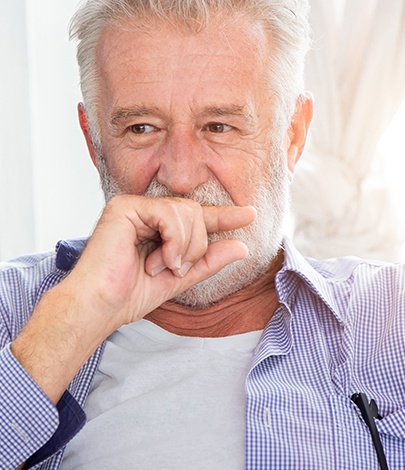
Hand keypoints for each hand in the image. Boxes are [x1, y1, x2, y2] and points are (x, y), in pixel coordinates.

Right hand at [71, 194, 255, 329]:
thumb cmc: (129, 295)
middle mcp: (147, 212)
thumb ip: (208, 262)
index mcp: (158, 228)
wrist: (99, 307)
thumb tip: (241, 247)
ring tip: (164, 267)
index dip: (224, 216)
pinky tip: (159, 260)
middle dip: (197, 245)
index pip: (197, 216)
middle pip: (195, 212)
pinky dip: (174, 240)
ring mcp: (135, 206)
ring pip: (187, 211)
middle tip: (177, 269)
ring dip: (185, 247)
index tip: (250, 215)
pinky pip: (169, 213)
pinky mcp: (125, 206)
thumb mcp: (179, 279)